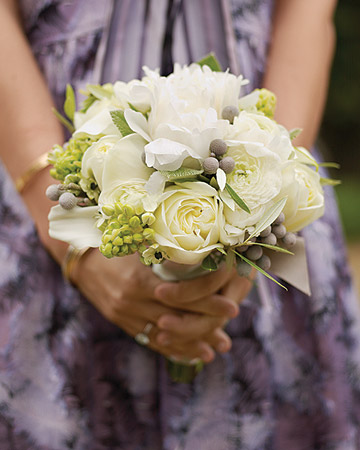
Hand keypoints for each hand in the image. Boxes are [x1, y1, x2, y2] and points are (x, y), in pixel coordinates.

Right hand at [71, 250, 243, 361]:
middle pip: (177, 320)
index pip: (183, 297)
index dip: (209, 304)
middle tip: (226, 340)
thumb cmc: (114, 245)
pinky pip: (148, 340)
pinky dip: (168, 348)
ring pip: (163, 336)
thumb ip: (166, 251)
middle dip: (205, 329)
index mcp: (140, 280)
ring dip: (189, 346)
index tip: (232, 308)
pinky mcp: (121, 322)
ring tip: (213, 353)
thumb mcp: (139, 243)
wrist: (82, 260)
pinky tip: (186, 355)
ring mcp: (125, 316)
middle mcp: (132, 302)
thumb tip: (203, 252)